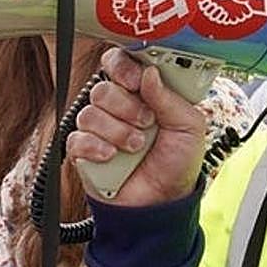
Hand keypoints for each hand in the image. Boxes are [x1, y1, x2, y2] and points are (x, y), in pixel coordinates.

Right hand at [65, 47, 206, 205]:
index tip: (136, 81)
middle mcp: (118, 107)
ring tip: (136, 146)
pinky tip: (112, 157)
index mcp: (142, 94)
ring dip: (117, 130)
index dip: (124, 67)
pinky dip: (96, 147)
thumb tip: (149, 72)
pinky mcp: (84, 152)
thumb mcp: (189, 127)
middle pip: (102, 87)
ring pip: (89, 113)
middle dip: (126, 106)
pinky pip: (76, 138)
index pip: (120, 63)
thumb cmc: (178, 163)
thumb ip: (170, 97)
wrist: (163, 203)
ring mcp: (99, 129)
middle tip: (146, 122)